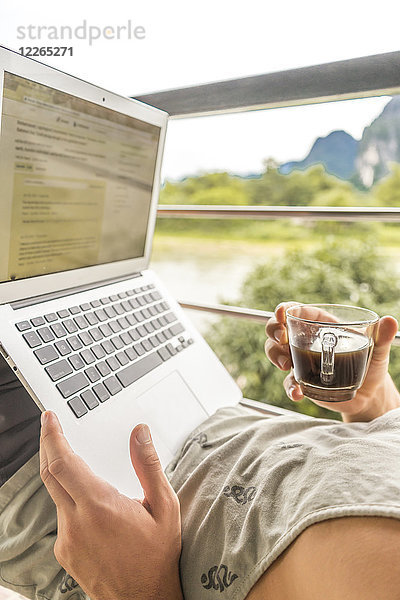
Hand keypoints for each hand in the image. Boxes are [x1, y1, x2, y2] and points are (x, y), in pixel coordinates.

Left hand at [40, 411, 182, 599]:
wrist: (145, 599)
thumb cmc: (157, 555)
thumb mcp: (164, 506)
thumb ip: (148, 465)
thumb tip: (139, 433)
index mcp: (100, 506)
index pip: (63, 463)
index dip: (52, 436)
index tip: (49, 419)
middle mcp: (76, 523)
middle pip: (49, 474)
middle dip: (47, 446)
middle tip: (51, 427)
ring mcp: (67, 540)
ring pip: (55, 495)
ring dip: (60, 474)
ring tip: (75, 460)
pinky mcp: (64, 552)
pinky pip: (61, 516)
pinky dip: (68, 499)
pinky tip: (87, 500)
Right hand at [265, 301, 399, 421]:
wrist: (370, 394)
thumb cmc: (372, 364)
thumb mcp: (377, 349)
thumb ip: (382, 336)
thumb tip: (390, 321)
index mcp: (321, 324)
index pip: (297, 310)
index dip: (284, 309)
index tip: (282, 314)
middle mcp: (306, 340)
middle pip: (278, 329)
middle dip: (273, 331)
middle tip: (281, 339)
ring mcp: (301, 360)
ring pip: (275, 352)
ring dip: (274, 356)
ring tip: (286, 366)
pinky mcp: (301, 380)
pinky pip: (288, 382)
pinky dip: (289, 387)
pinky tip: (298, 393)